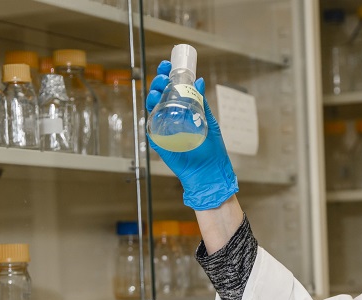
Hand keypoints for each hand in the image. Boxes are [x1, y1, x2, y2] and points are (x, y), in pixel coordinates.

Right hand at [146, 60, 237, 209]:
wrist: (209, 172)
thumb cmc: (212, 150)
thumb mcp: (209, 121)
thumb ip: (203, 103)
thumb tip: (200, 81)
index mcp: (184, 111)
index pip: (173, 89)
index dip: (169, 76)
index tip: (169, 65)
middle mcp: (172, 117)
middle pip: (160, 94)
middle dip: (159, 81)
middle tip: (164, 75)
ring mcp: (164, 128)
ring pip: (153, 105)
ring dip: (153, 93)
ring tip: (159, 87)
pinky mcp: (158, 140)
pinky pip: (150, 123)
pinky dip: (150, 111)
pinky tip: (155, 102)